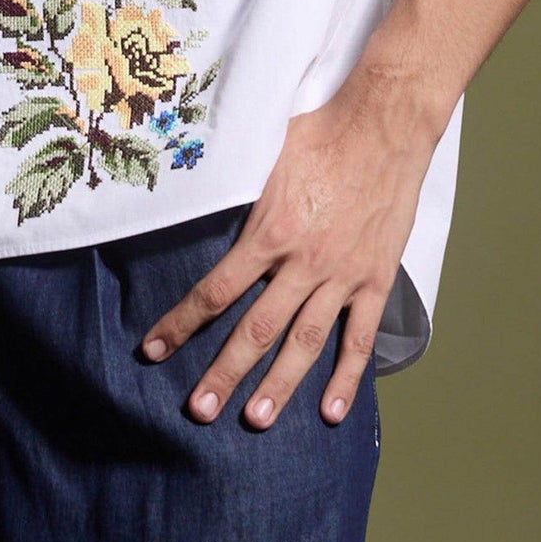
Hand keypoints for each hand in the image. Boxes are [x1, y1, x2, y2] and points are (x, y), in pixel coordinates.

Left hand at [138, 67, 448, 428]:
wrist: (386, 122)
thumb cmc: (322, 129)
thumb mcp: (265, 154)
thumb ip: (235, 186)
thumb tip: (192, 186)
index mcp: (270, 232)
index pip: (215, 290)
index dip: (181, 323)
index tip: (154, 350)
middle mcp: (304, 262)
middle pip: (256, 330)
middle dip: (223, 373)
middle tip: (199, 411)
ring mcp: (342, 275)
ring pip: (305, 343)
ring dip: (279, 385)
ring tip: (255, 419)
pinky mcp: (375, 278)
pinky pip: (359, 337)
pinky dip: (348, 376)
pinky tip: (332, 411)